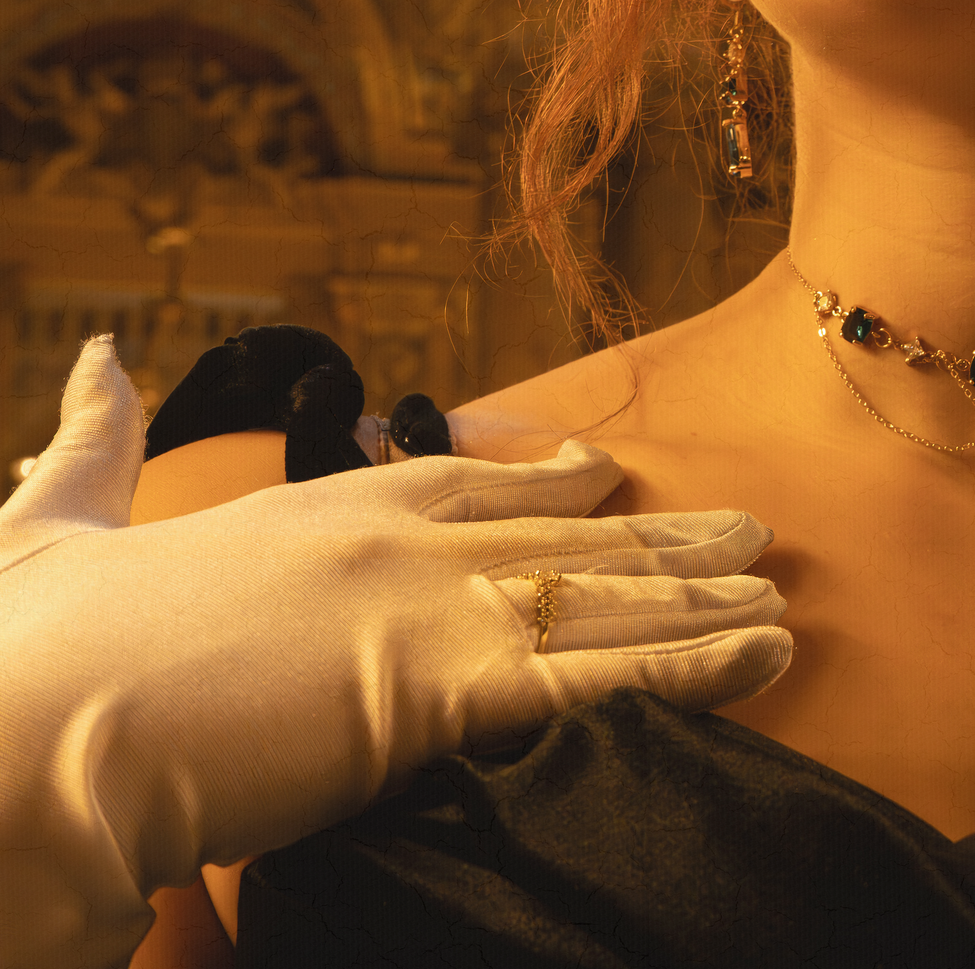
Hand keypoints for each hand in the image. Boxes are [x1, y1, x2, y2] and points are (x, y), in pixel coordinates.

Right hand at [0, 337, 791, 968]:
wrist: (30, 734)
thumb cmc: (36, 651)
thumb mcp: (57, 527)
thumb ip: (93, 442)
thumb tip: (103, 360)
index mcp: (318, 505)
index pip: (460, 479)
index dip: (544, 477)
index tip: (607, 474)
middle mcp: (394, 540)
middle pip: (563, 535)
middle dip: (662, 538)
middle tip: (749, 532)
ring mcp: (430, 604)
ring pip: (603, 597)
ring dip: (703, 597)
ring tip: (781, 592)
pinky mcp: (448, 684)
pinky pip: (606, 676)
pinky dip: (697, 665)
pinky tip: (767, 656)